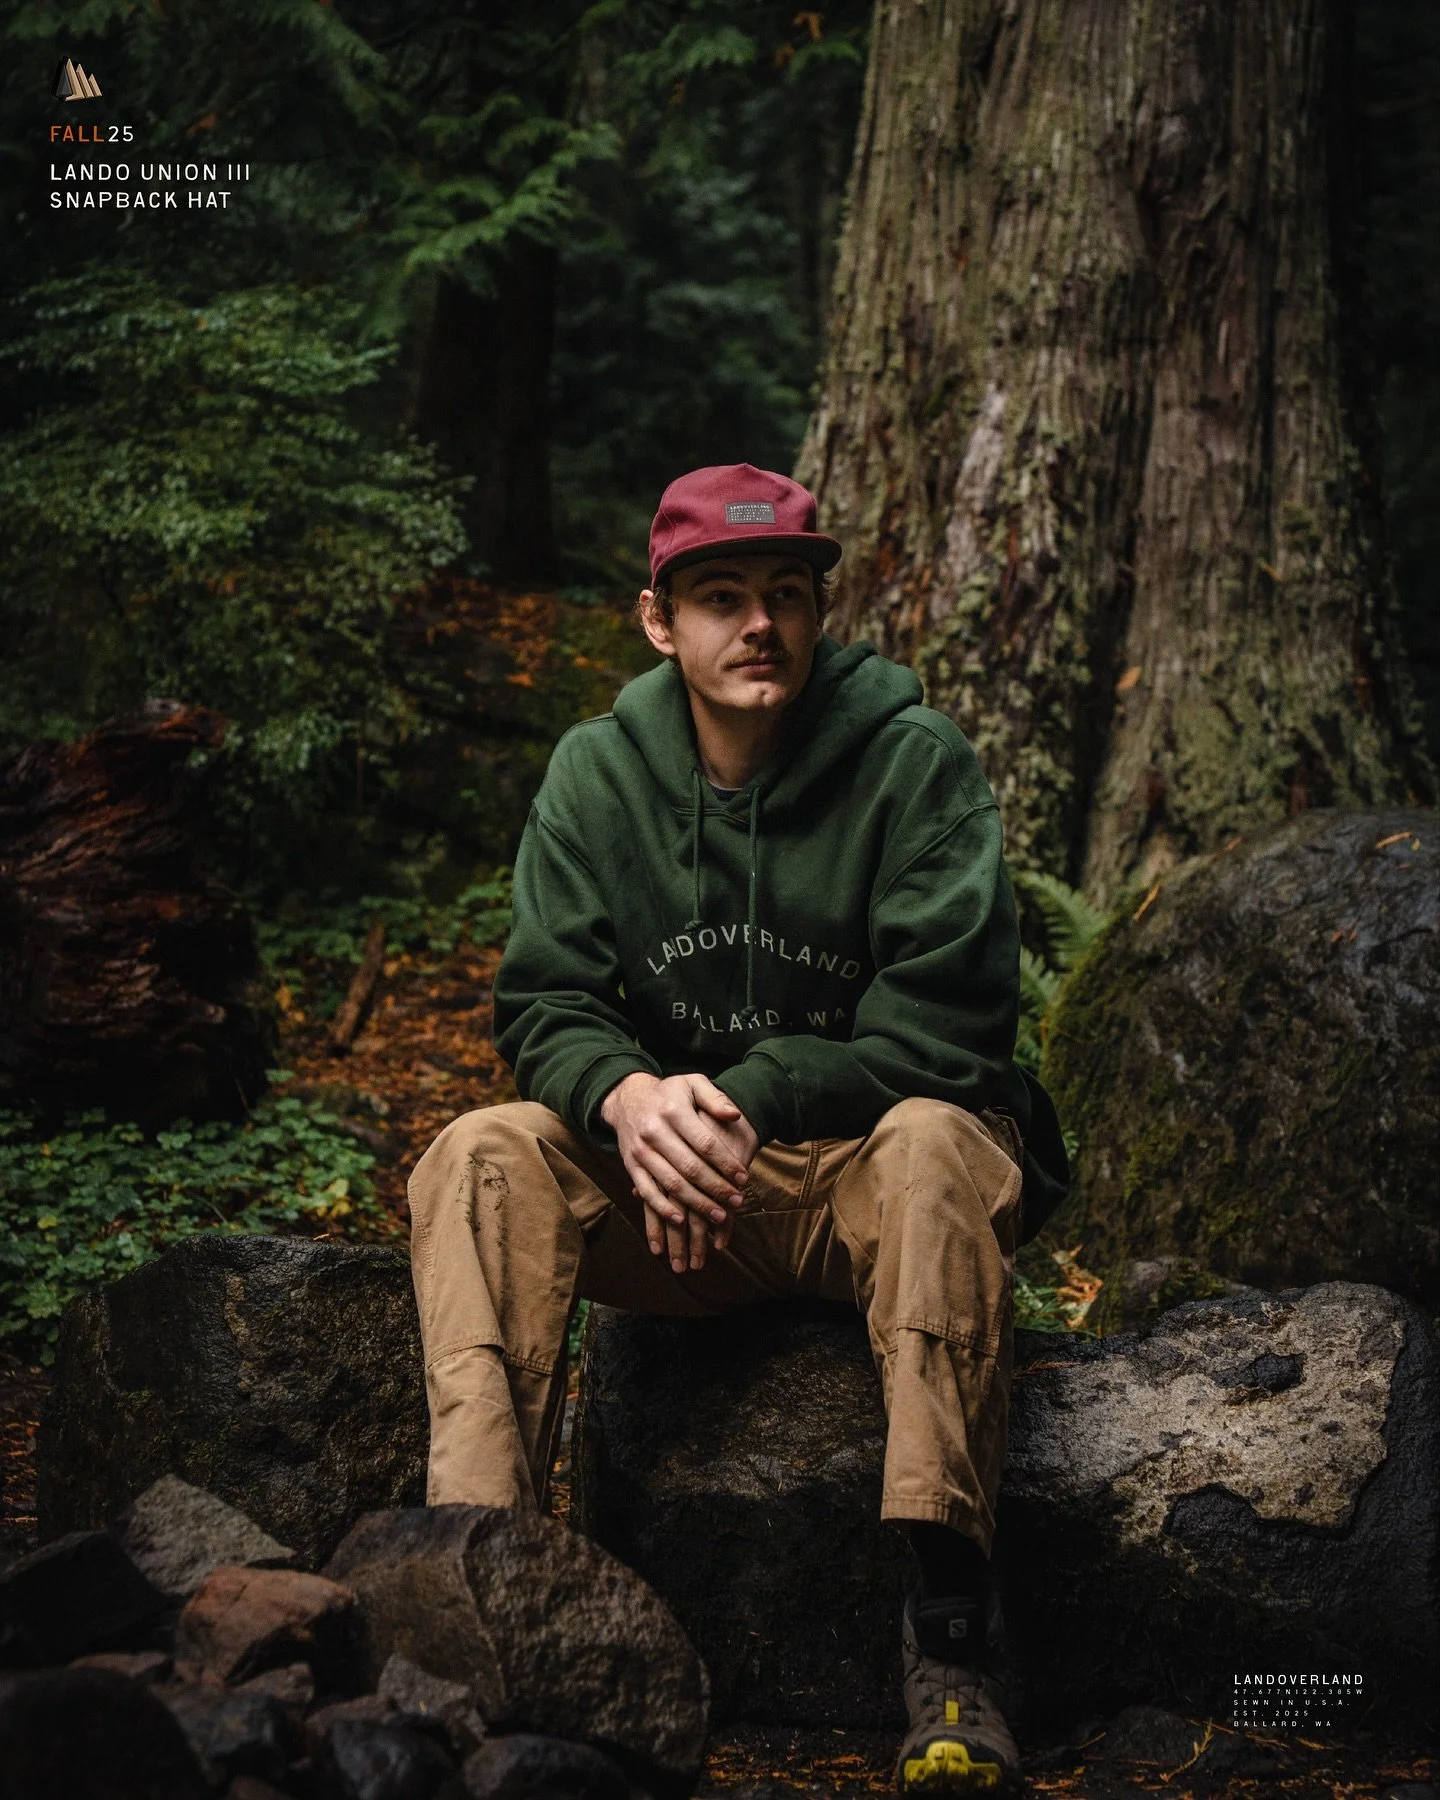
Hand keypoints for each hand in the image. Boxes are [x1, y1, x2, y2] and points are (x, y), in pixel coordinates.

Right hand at [600, 1072, 758, 1272]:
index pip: (705, 1143)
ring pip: (671, 1183)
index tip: (744, 1178)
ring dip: (696, 1203)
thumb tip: (735, 1114)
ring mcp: (640, 1150)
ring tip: (720, 1216)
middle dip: (717, 1187)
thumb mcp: (692, 1084)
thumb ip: (715, 1098)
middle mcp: (654, 1131)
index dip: (726, 1163)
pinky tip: (681, 1220)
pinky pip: (647, 1190)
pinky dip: (662, 1208)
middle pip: (690, 1167)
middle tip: (737, 1201)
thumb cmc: (668, 1093)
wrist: (627, 1098)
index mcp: (673, 1110)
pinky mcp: (630, 1165)